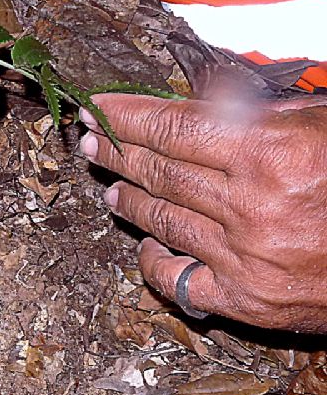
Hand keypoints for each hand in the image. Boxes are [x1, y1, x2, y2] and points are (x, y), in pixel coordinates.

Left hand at [80, 93, 326, 331]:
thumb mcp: (317, 125)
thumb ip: (255, 111)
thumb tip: (197, 94)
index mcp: (271, 153)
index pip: (173, 128)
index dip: (128, 117)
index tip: (100, 110)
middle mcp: (251, 206)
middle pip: (160, 173)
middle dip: (117, 154)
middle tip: (90, 143)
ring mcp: (245, 258)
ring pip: (162, 221)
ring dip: (129, 201)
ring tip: (111, 187)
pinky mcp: (246, 300)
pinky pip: (177, 281)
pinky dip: (154, 261)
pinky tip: (147, 243)